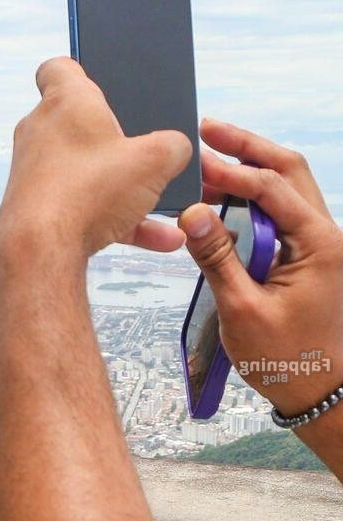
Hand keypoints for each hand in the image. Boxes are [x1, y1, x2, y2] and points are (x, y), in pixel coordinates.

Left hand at [0, 58, 191, 264]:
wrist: (40, 251)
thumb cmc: (87, 192)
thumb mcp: (154, 161)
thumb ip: (173, 146)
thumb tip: (176, 148)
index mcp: (66, 101)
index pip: (59, 68)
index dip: (81, 69)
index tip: (102, 82)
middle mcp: (42, 131)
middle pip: (81, 124)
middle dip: (115, 138)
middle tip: (144, 149)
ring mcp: (36, 171)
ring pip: (88, 172)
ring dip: (125, 187)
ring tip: (162, 203)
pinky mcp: (38, 206)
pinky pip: (86, 207)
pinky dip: (121, 220)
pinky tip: (161, 237)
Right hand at [178, 118, 342, 414]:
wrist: (319, 391)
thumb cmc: (286, 359)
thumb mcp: (242, 310)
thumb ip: (217, 257)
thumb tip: (193, 213)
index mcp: (321, 246)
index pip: (274, 189)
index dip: (233, 170)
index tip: (197, 161)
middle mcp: (328, 236)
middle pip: (289, 171)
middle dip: (248, 148)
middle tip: (207, 130)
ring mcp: (321, 244)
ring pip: (289, 188)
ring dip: (251, 169)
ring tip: (210, 159)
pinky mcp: (309, 255)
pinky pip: (282, 214)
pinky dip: (254, 199)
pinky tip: (224, 197)